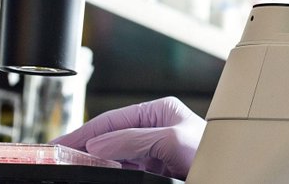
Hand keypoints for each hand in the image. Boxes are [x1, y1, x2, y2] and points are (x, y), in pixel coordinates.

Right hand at [51, 97, 205, 178]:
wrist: (228, 175)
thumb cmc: (214, 151)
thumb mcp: (171, 139)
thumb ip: (133, 139)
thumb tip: (98, 143)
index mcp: (159, 112)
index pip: (112, 119)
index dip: (84, 131)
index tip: (61, 144)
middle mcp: (154, 130)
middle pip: (109, 137)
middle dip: (85, 146)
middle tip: (60, 157)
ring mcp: (153, 153)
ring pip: (114, 156)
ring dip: (94, 161)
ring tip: (73, 166)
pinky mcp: (154, 172)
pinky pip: (124, 169)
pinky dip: (108, 171)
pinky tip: (96, 173)